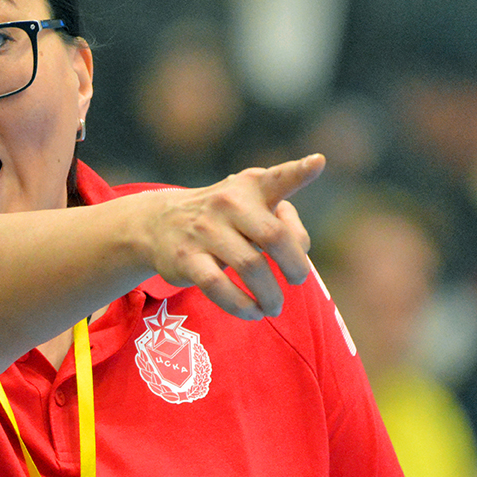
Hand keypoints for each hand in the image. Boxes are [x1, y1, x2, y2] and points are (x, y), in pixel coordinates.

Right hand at [148, 154, 322, 319]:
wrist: (159, 223)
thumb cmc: (222, 218)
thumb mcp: (250, 206)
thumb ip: (285, 222)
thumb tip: (301, 248)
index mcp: (250, 187)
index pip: (277, 178)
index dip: (299, 171)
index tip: (317, 163)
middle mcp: (228, 203)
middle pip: (273, 236)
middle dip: (294, 265)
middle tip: (298, 280)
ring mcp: (205, 231)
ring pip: (250, 267)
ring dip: (270, 294)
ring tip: (274, 306)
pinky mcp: (186, 258)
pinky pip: (218, 286)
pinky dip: (241, 305)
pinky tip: (252, 313)